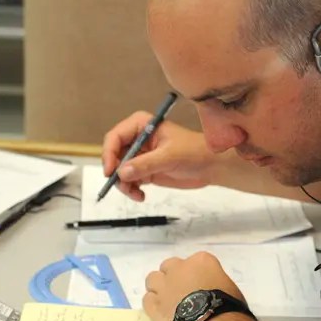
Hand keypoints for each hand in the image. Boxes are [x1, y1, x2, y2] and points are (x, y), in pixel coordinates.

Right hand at [101, 111, 216, 200]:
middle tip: (124, 185)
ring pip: (119, 171)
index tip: (110, 171)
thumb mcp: (169, 156)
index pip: (115, 137)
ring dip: (123, 184)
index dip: (109, 153)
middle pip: (114, 155)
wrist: (211, 166)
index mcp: (141, 125)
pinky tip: (140, 195)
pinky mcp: (145, 170)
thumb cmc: (194, 151)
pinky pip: (128, 180)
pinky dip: (131, 189)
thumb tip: (121, 172)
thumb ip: (145, 164)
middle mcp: (137, 139)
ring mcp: (140, 155)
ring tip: (135, 193)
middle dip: (115, 172)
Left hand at [143, 251, 246, 320]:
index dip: (196, 275)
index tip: (200, 286)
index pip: (196, 261)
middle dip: (174, 276)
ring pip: (152, 279)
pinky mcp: (154, 305)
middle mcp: (179, 269)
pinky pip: (147, 299)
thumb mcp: (230, 289)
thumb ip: (215, 284)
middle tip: (181, 293)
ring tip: (168, 302)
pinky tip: (161, 314)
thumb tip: (210, 293)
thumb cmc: (229, 309)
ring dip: (159, 288)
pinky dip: (153, 305)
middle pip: (170, 266)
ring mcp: (164, 286)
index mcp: (201, 261)